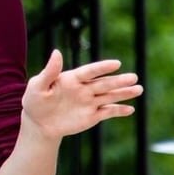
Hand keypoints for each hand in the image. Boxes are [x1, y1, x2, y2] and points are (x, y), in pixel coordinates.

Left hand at [21, 49, 141, 139]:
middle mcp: (83, 88)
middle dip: (119, 81)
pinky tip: (130, 109)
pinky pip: (108, 112)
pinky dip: (119, 111)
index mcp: (71, 78)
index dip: (102, 67)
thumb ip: (50, 71)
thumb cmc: (35, 101)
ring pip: (109, 96)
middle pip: (104, 83)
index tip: (116, 63)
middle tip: (134, 77)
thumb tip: (57, 51)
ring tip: (138, 89)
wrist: (39, 123)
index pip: (89, 71)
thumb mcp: (38, 85)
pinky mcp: (92, 116)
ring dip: (124, 93)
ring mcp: (89, 102)